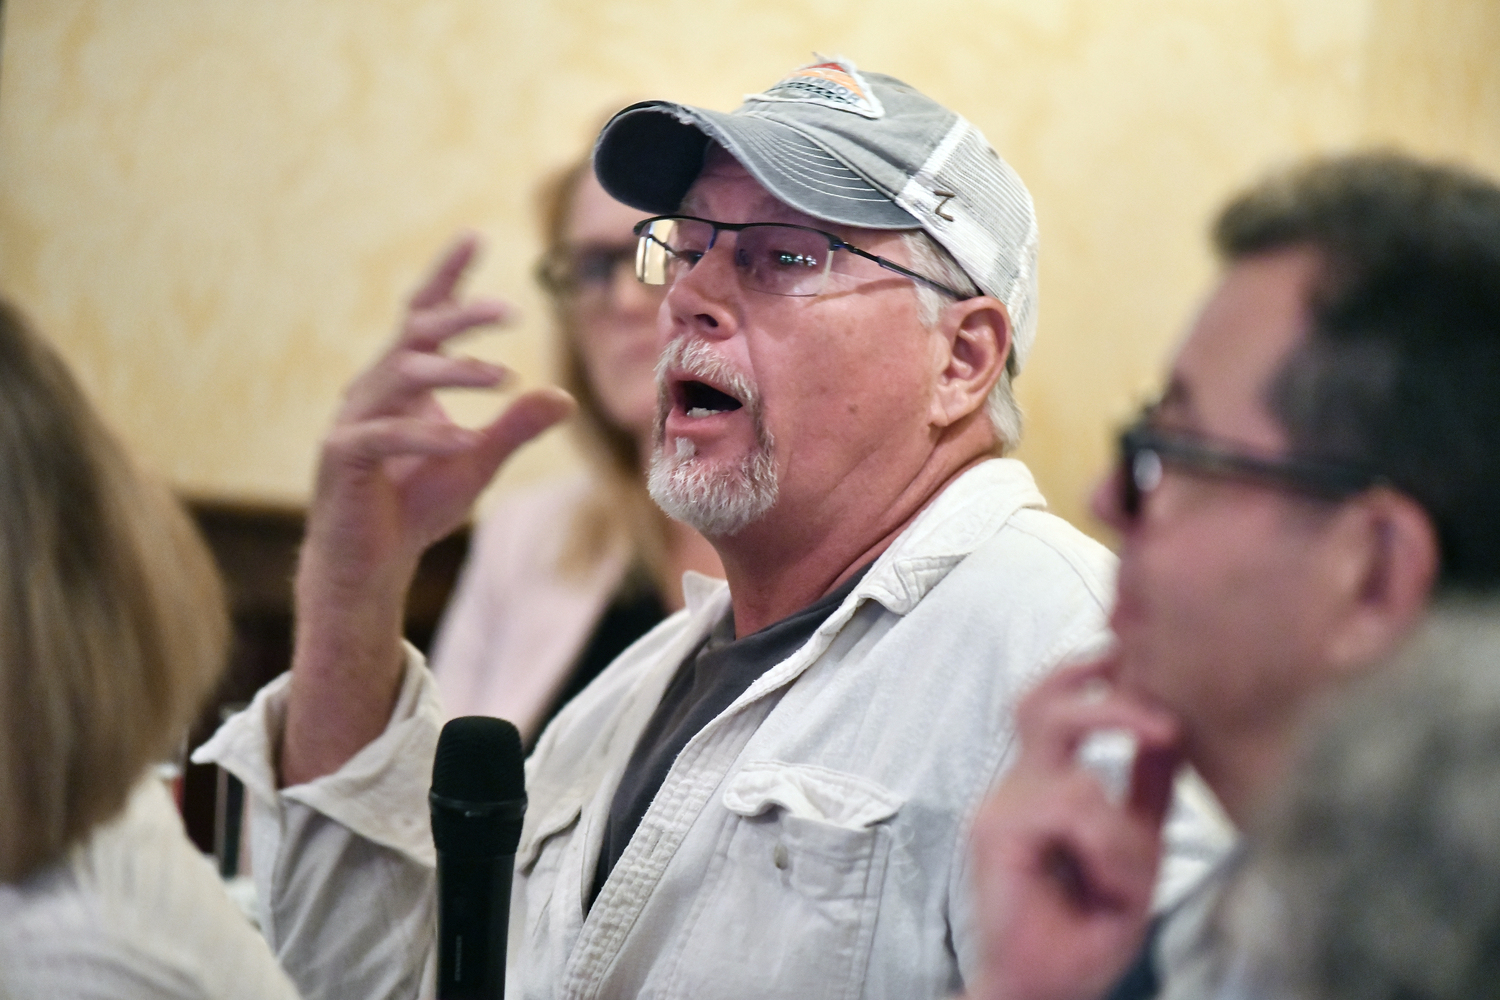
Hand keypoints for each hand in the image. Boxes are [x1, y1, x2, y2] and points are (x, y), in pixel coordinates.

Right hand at [283, 234, 574, 785]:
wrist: (370, 563)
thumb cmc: (416, 506)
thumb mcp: (478, 462)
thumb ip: (514, 427)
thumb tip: (562, 396)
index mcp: (402, 381)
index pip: (422, 315)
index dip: (446, 276)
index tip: (476, 236)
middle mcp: (373, 389)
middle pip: (415, 335)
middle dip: (460, 317)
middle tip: (511, 312)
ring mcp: (352, 420)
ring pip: (402, 377)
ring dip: (453, 374)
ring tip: (502, 378)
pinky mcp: (342, 458)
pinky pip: (384, 436)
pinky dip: (426, 435)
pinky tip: (465, 440)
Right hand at [965, 658, 1182, 999]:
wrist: (1040, 990)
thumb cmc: (1081, 931)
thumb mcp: (1137, 849)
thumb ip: (1147, 791)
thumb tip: (1176, 733)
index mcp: (1044, 782)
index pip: (1057, 699)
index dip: (1094, 671)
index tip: (1143, 657)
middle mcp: (1016, 786)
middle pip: (1039, 700)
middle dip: (1097, 688)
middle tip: (1152, 703)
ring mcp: (1001, 808)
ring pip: (1072, 773)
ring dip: (1118, 825)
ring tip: (1127, 870)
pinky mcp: (995, 836)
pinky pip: (1068, 813)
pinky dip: (1105, 849)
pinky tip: (1108, 884)